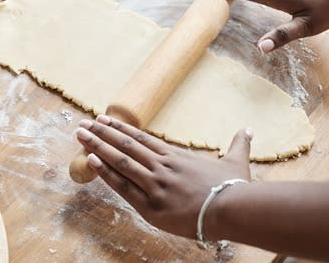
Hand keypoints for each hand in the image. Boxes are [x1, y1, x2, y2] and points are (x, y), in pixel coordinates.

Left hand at [75, 115, 252, 238]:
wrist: (233, 209)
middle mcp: (162, 166)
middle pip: (125, 145)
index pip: (142, 138)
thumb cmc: (235, 188)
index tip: (104, 119)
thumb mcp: (237, 162)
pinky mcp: (151, 205)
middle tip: (83, 123)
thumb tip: (248, 129)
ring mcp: (155, 184)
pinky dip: (105, 172)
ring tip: (80, 135)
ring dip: (97, 147)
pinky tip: (90, 161)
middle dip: (102, 133)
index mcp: (177, 157)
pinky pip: (123, 186)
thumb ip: (238, 144)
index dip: (121, 129)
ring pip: (120, 161)